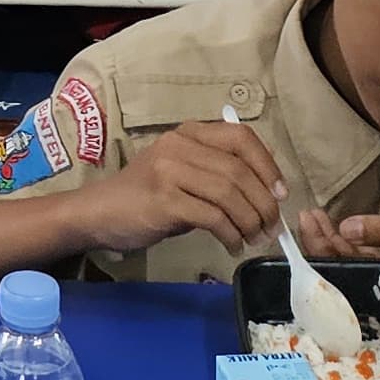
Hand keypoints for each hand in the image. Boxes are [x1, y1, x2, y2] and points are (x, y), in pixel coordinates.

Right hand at [71, 118, 283, 257]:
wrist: (99, 213)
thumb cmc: (145, 196)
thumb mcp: (183, 174)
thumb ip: (216, 174)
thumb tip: (265, 196)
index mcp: (189, 133)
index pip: (241, 137)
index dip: (268, 166)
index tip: (281, 194)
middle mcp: (180, 145)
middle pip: (239, 170)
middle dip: (264, 203)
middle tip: (272, 228)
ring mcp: (169, 171)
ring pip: (229, 193)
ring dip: (250, 222)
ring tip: (254, 240)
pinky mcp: (164, 200)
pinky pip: (212, 217)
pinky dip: (230, 234)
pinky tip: (233, 246)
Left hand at [302, 209, 379, 272]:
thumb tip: (345, 228)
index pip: (344, 263)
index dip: (321, 244)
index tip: (307, 217)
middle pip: (344, 267)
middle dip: (321, 243)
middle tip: (306, 215)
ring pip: (356, 266)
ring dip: (334, 244)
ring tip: (317, 220)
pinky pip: (371, 266)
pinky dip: (354, 248)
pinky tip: (346, 233)